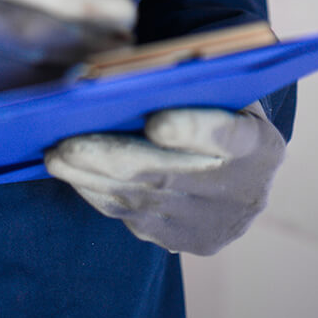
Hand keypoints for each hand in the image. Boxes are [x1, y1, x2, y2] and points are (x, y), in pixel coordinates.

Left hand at [45, 102, 284, 254]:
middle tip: (65, 144)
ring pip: (143, 200)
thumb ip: (183, 82)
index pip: (228, 135)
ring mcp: (215, 225)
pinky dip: (99, 193)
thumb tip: (113, 75)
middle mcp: (244, 193)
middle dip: (111, 158)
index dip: (192, 129)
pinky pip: (134, 219)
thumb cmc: (216, 103)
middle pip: (170, 175)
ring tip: (55, 157)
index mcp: (261, 144)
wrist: (241, 164)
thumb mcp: (217, 87)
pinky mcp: (189, 243)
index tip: (155, 121)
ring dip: (92, 178)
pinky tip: (73, 175)